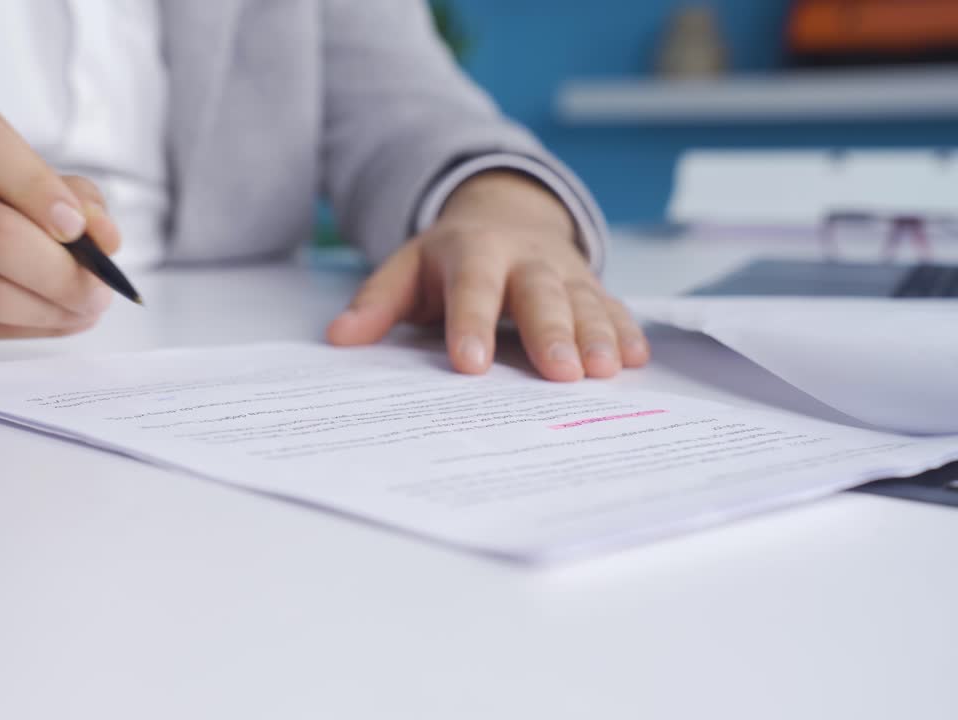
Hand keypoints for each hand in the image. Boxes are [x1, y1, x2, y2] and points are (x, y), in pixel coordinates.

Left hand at [327, 171, 648, 380]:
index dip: (471, 325)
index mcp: (473, 253)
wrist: (506, 215)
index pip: (472, 289)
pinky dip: (626, 331)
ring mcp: (564, 272)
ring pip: (584, 301)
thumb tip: (338, 338)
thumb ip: (377, 302)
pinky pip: (613, 306)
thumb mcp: (407, 268)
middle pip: (540, 294)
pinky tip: (635, 359)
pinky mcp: (592, 286)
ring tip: (605, 371)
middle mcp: (524, 259)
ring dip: (597, 335)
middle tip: (561, 373)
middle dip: (551, 332)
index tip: (469, 365)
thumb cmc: (449, 259)